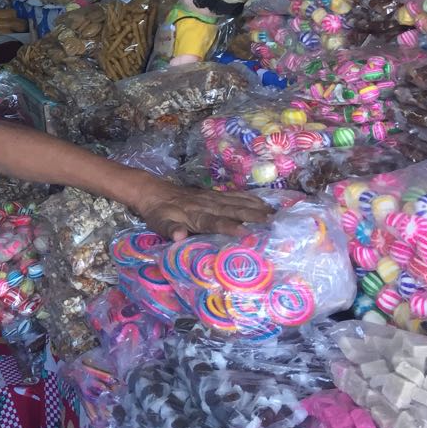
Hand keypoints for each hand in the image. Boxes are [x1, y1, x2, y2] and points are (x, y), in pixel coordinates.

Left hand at [132, 176, 272, 240]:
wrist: (153, 191)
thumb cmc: (158, 212)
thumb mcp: (159, 223)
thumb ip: (169, 229)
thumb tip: (179, 236)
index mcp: (194, 215)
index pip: (213, 221)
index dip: (228, 226)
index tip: (246, 232)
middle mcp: (206, 205)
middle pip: (231, 210)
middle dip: (251, 216)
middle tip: (271, 222)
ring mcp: (211, 198)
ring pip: (235, 201)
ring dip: (254, 207)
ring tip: (273, 213)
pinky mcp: (212, 194)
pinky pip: (233, 195)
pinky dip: (248, 198)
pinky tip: (262, 202)